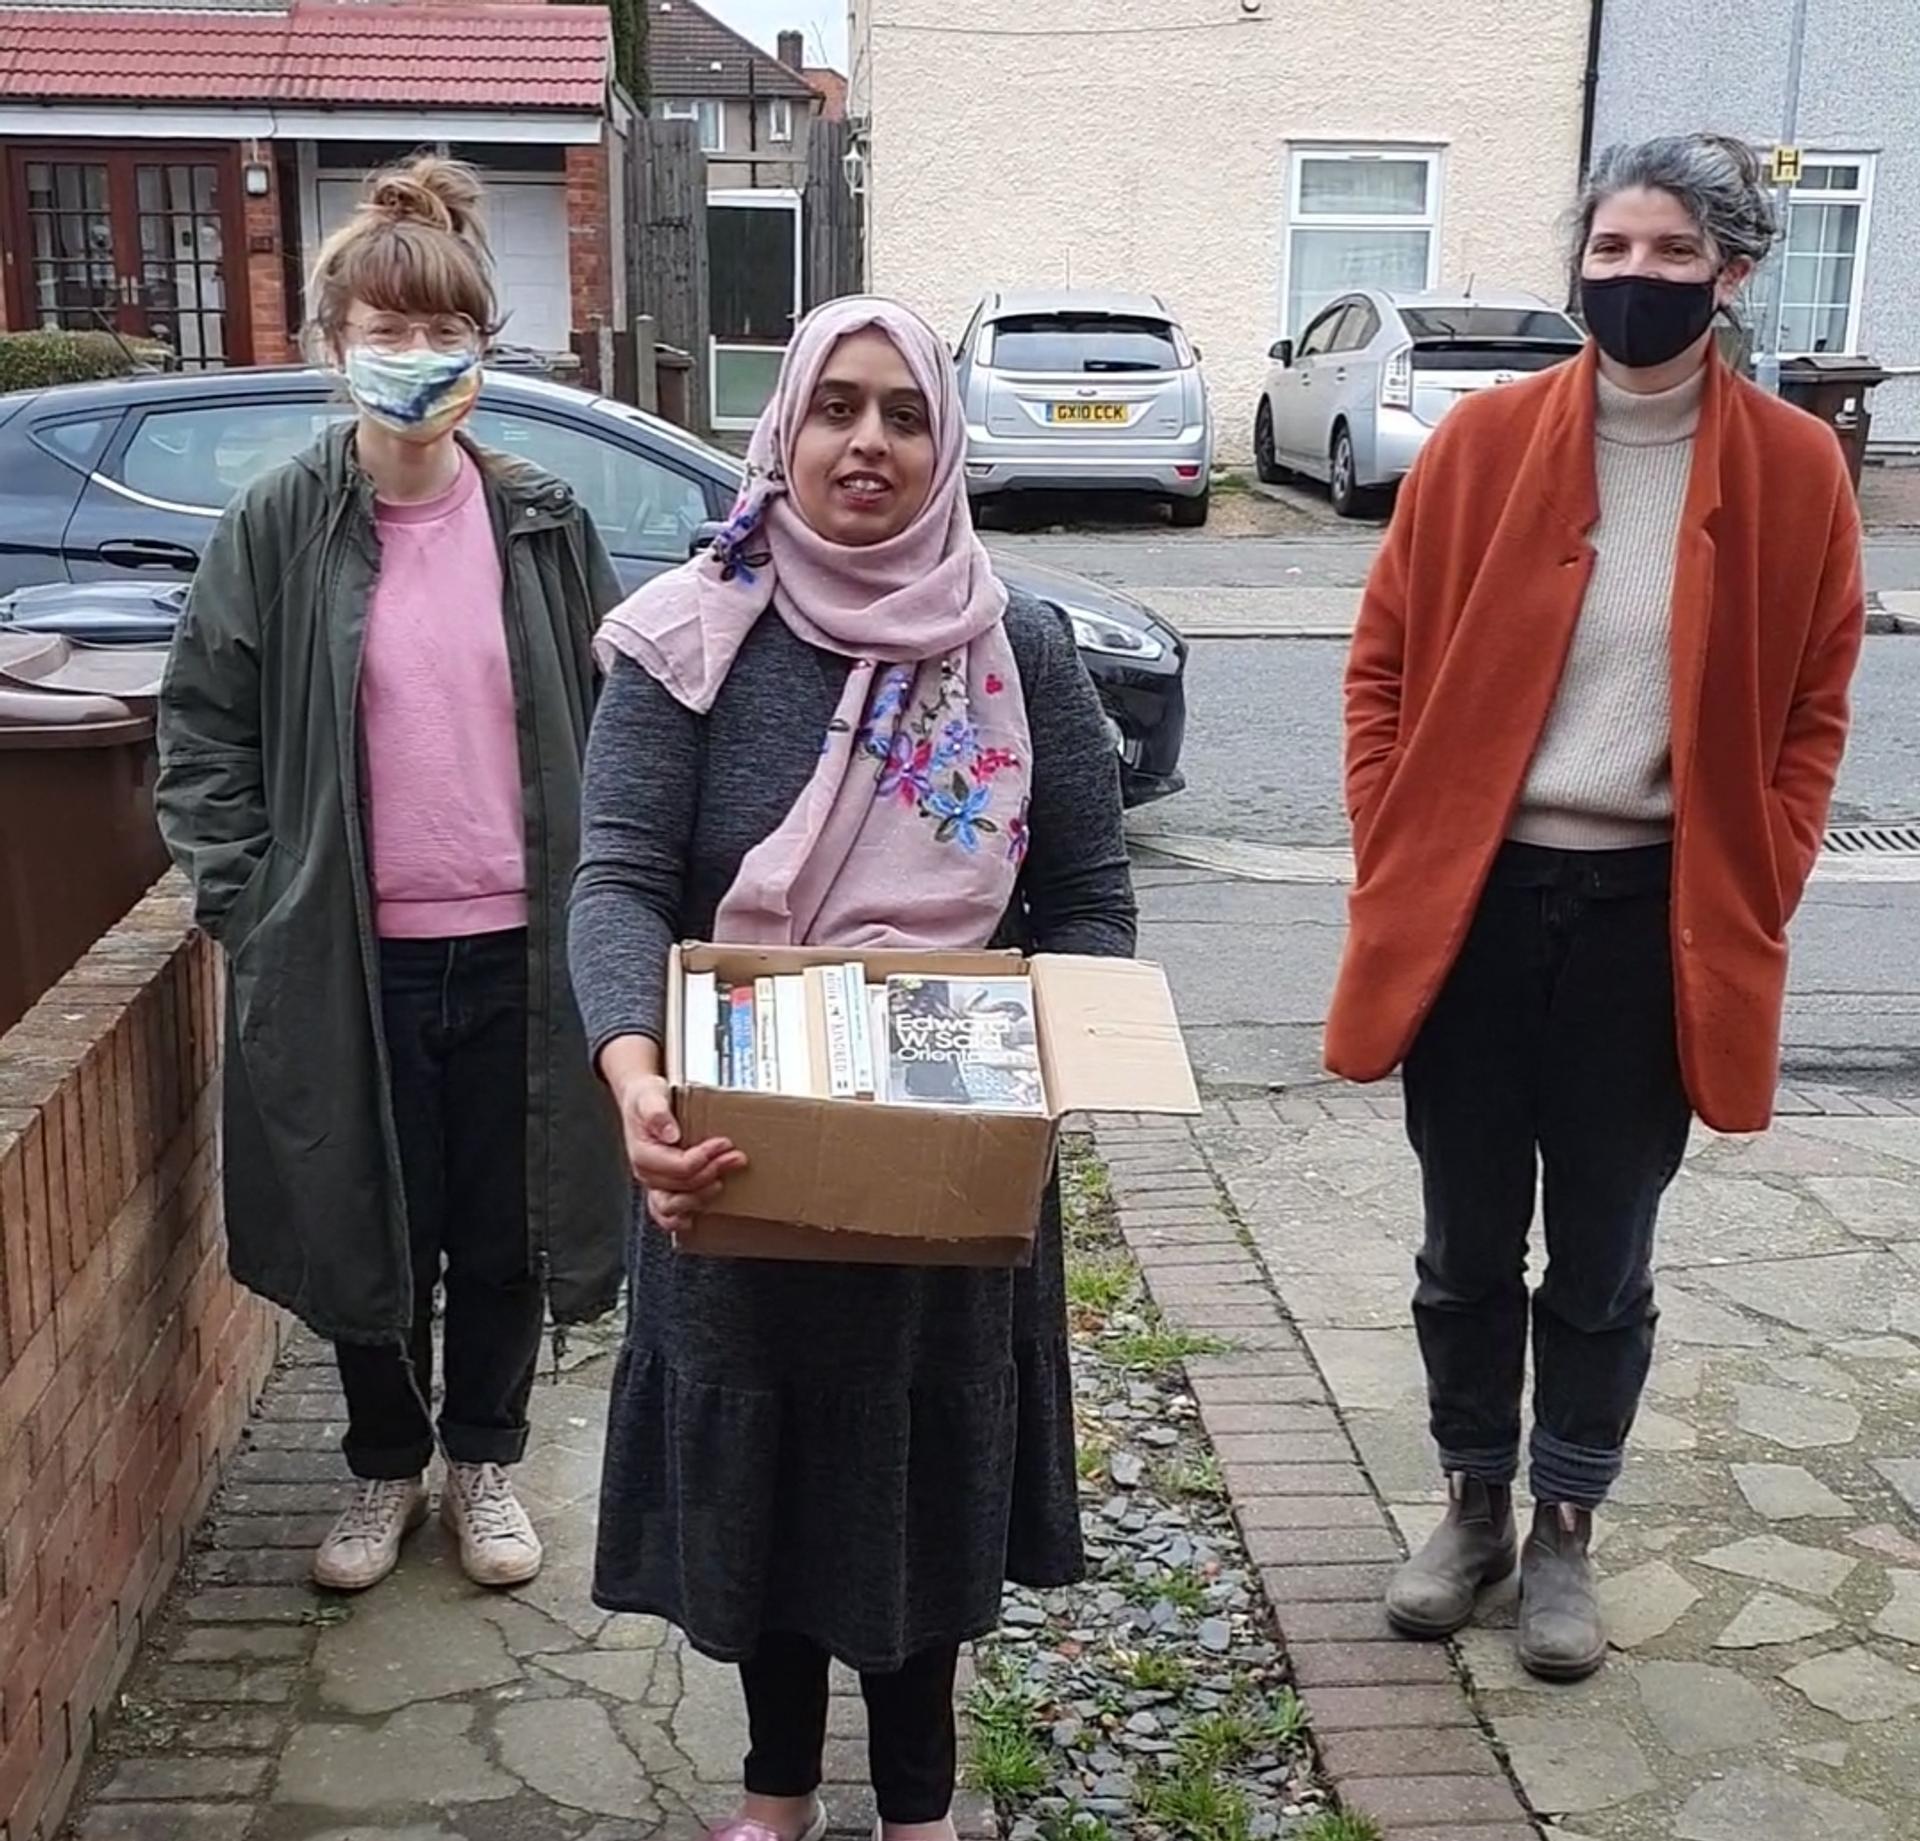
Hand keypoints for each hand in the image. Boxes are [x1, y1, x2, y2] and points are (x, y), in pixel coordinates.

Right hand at [612, 1072, 746, 1234]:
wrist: (639, 1102)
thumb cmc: (645, 1098)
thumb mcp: (650, 1095)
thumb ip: (657, 1112)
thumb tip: (670, 1133)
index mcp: (643, 1153)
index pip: (679, 1166)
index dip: (705, 1158)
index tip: (724, 1143)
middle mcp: (646, 1173)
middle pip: (683, 1185)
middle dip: (713, 1171)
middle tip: (736, 1157)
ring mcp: (653, 1183)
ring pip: (674, 1206)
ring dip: (701, 1196)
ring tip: (722, 1182)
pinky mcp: (661, 1187)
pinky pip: (664, 1214)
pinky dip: (678, 1219)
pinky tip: (693, 1217)